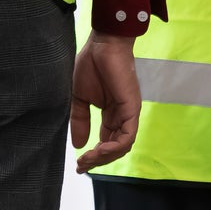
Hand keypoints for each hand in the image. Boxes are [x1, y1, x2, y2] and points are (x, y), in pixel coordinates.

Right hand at [70, 33, 140, 172]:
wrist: (102, 44)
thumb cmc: (91, 64)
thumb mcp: (80, 97)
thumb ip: (80, 120)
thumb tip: (78, 144)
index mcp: (111, 114)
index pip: (106, 142)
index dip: (94, 156)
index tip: (79, 164)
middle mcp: (121, 116)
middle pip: (114, 148)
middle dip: (98, 160)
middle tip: (82, 166)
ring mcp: (128, 113)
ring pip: (122, 146)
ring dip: (104, 156)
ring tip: (88, 159)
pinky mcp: (132, 108)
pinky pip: (127, 136)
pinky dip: (114, 147)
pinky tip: (99, 149)